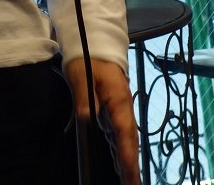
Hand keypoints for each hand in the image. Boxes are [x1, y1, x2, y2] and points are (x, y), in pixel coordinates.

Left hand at [65, 56, 140, 184]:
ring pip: (126, 139)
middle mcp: (123, 108)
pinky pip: (119, 133)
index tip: (129, 172)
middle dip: (132, 165)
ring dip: (127, 160)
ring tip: (128, 181)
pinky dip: (120, 149)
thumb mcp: (82, 75)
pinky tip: (119, 163)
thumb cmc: (89, 58)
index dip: (128, 154)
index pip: (125, 132)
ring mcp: (120, 109)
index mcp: (118, 100)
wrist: (96, 43)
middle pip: (130, 140)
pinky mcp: (114, 109)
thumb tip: (87, 118)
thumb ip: (85, 97)